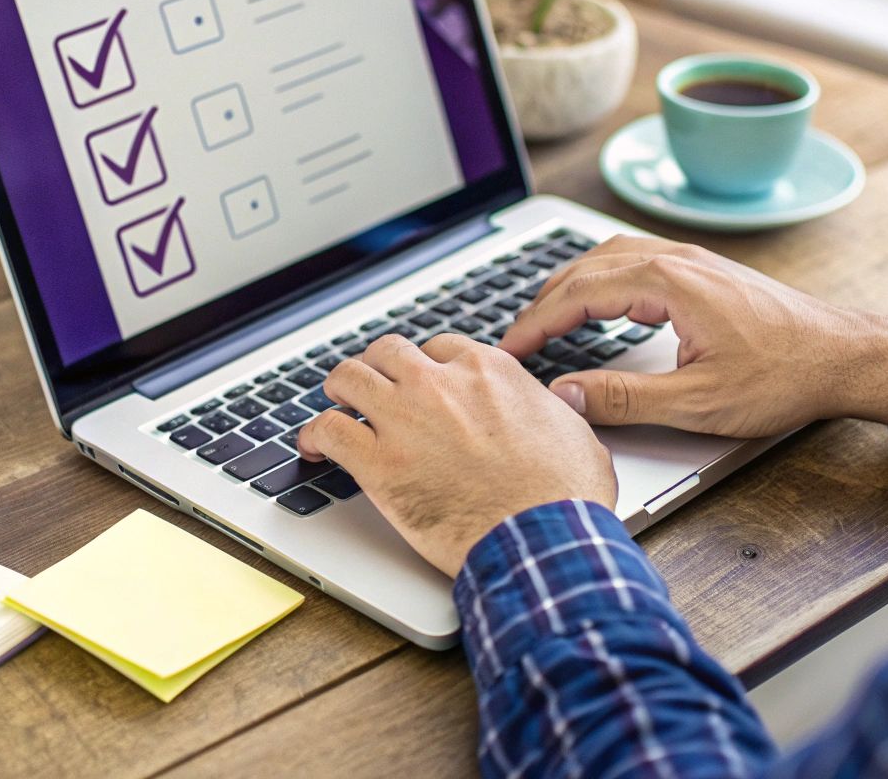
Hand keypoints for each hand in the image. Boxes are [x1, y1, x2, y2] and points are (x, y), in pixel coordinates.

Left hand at [297, 333, 616, 576]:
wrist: (541, 539)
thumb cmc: (564, 495)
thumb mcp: (575, 432)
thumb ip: (554, 410)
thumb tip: (558, 406)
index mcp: (487, 371)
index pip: (439, 348)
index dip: (425, 367)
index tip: (421, 383)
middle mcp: (439, 383)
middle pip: (387, 352)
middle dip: (377, 368)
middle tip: (372, 388)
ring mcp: (403, 419)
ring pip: (348, 378)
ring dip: (339, 390)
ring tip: (336, 404)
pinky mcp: (376, 462)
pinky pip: (327, 430)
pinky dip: (312, 435)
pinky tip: (311, 446)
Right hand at [499, 236, 887, 436]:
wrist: (845, 356)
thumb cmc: (785, 377)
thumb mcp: (698, 402)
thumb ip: (624, 399)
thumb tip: (566, 395)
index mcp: (669, 282)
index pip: (578, 294)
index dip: (536, 323)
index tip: (510, 350)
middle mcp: (677, 259)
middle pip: (586, 267)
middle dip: (543, 302)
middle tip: (516, 339)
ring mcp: (693, 260)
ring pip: (609, 257)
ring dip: (570, 283)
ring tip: (544, 316)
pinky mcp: (705, 270)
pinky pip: (635, 260)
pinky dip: (601, 278)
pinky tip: (599, 299)